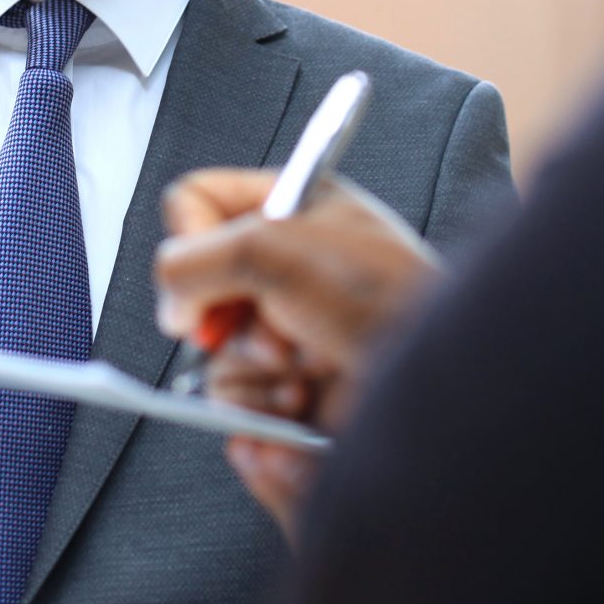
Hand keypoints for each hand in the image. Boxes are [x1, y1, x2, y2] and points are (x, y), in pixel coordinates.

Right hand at [153, 170, 443, 531]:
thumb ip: (192, 261)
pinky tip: (304, 396)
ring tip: (301, 363)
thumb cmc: (381, 296)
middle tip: (269, 320)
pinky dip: (262, 405)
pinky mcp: (289, 384)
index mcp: (292, 204)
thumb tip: (172, 305)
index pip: (198, 199)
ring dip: (251, 366)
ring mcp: (286, 326)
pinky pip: (235, 399)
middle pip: (197, 285)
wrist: (432, 381)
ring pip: (213, 351)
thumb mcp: (272, 248)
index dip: (189, 234)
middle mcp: (286, 264)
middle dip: (227, 314)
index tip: (209, 268)